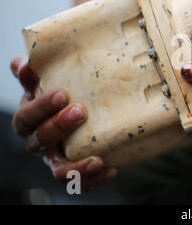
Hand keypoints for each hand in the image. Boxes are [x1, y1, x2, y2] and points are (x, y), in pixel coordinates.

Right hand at [10, 56, 116, 190]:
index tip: (62, 93)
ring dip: (77, 165)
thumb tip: (27, 62)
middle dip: (59, 125)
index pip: (27, 116)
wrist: (75, 112)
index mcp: (28, 119)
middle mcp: (38, 141)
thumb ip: (34, 72)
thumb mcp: (45, 80)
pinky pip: (79, 181)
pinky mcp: (72, 169)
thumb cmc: (59, 94)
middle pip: (41, 139)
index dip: (41, 106)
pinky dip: (93, 179)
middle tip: (80, 111)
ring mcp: (54, 157)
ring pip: (59, 169)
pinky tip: (111, 168)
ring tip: (98, 159)